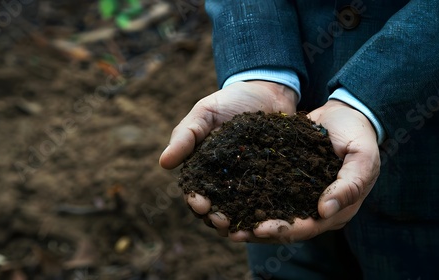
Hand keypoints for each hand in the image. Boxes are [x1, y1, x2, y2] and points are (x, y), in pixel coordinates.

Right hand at [159, 81, 296, 234]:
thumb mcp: (204, 113)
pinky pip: (269, 201)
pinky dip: (266, 214)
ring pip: (242, 210)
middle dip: (217, 218)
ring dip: (240, 223)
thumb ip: (185, 136)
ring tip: (243, 232)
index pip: (196, 190)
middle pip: (218, 207)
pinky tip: (269, 222)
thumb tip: (164, 163)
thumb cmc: (232, 100)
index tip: (200, 204)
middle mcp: (226, 180)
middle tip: (223, 223)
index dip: (196, 200)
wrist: (270, 91)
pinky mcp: (274, 181)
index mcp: (205, 168)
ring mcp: (250, 182)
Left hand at [204, 100, 380, 242]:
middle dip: (259, 232)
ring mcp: (302, 196)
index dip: (285, 230)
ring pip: (273, 215)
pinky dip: (249, 199)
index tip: (260, 229)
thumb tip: (325, 210)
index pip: (309, 227)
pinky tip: (228, 199)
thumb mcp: (362, 157)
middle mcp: (317, 209)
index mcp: (338, 209)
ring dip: (250, 221)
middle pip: (286, 227)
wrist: (346, 114)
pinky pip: (268, 194)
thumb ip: (350, 184)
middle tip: (233, 233)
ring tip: (224, 224)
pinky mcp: (288, 181)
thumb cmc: (358, 135)